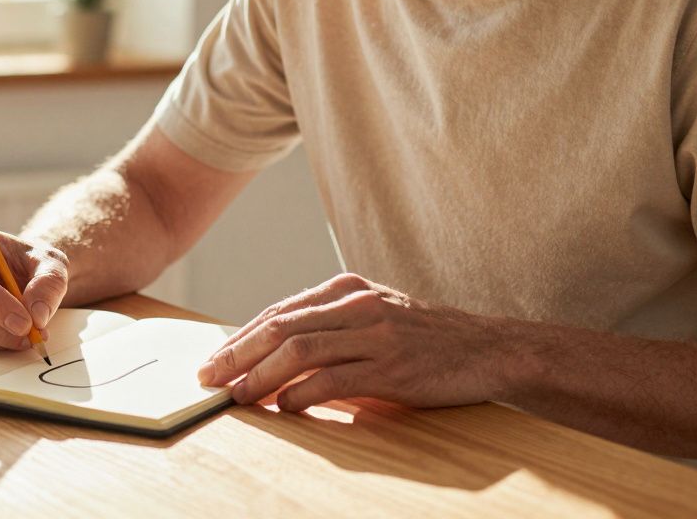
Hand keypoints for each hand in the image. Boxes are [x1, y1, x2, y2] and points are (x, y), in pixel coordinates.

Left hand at [197, 273, 514, 411]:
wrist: (488, 349)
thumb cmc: (425, 338)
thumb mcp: (373, 316)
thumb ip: (329, 326)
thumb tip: (274, 354)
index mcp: (345, 289)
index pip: (278, 311)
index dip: (240, 336)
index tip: (214, 358)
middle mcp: (355, 305)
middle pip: (280, 326)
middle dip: (237, 353)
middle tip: (208, 376)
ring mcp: (374, 333)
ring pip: (300, 349)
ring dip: (261, 375)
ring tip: (237, 395)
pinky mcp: (391, 365)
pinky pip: (335, 379)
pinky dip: (303, 394)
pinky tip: (286, 407)